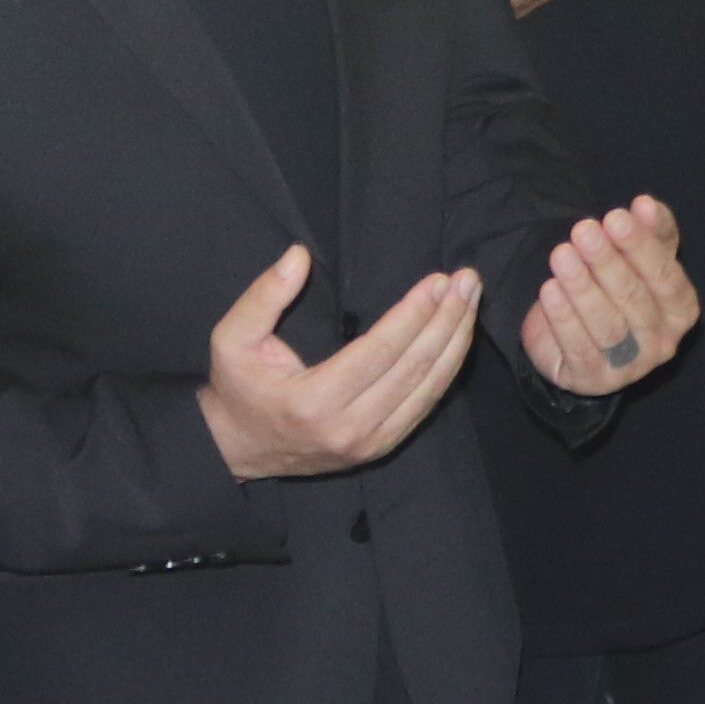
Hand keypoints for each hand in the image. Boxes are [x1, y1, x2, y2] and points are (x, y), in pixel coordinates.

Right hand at [199, 243, 474, 479]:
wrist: (237, 447)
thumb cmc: (238, 386)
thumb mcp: (232, 338)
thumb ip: (263, 295)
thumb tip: (299, 255)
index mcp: (313, 401)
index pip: (380, 351)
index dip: (414, 314)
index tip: (440, 279)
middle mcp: (349, 428)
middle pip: (414, 369)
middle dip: (447, 320)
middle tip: (468, 280)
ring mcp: (369, 444)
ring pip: (429, 389)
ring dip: (456, 341)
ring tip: (472, 300)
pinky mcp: (381, 448)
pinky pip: (425, 406)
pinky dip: (448, 370)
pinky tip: (460, 337)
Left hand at [526, 193, 702, 396]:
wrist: (581, 338)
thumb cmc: (619, 289)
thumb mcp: (639, 257)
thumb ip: (649, 230)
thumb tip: (646, 205)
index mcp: (681, 309)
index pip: (665, 276)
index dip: (640, 246)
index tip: (614, 217)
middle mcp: (662, 342)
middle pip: (635, 300)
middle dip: (607, 262)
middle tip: (582, 230)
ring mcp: (629, 367)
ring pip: (607, 325)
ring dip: (582, 287)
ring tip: (561, 255)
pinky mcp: (593, 380)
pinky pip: (579, 348)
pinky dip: (563, 318)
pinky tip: (549, 290)